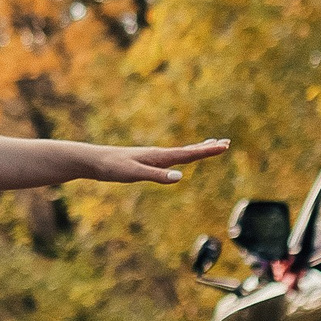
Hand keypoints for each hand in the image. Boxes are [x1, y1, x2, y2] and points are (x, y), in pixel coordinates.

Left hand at [73, 139, 230, 185]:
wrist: (94, 161)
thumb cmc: (112, 167)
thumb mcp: (134, 174)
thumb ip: (156, 176)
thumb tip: (180, 178)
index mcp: (159, 157)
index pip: (188, 154)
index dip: (207, 151)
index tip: (224, 145)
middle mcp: (158, 155)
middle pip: (188, 151)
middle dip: (207, 148)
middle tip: (225, 143)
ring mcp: (152, 158)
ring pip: (180, 153)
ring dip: (197, 150)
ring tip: (210, 146)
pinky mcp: (146, 162)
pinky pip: (170, 158)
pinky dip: (182, 156)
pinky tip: (181, 159)